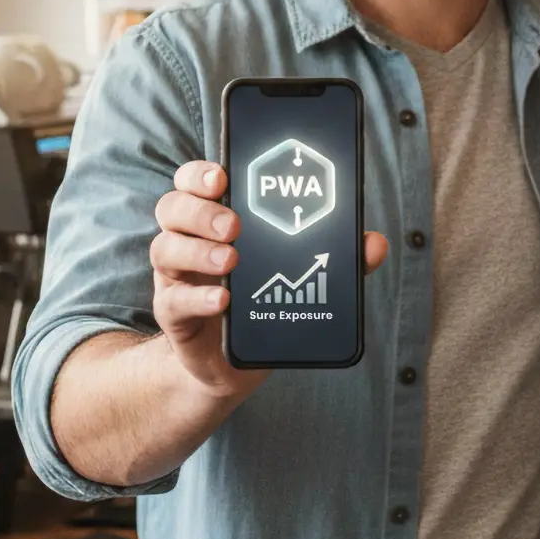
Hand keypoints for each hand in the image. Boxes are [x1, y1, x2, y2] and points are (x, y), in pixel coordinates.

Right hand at [151, 161, 388, 399]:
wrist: (231, 365)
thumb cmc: (264, 299)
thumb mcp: (303, 273)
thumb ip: (339, 257)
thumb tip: (374, 243)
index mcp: (213, 218)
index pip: (193, 182)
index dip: (200, 173)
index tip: (224, 176)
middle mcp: (187, 240)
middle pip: (172, 207)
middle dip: (201, 210)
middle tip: (236, 224)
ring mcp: (177, 278)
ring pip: (165, 249)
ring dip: (199, 251)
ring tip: (232, 260)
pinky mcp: (175, 316)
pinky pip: (172, 302)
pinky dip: (198, 297)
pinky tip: (222, 300)